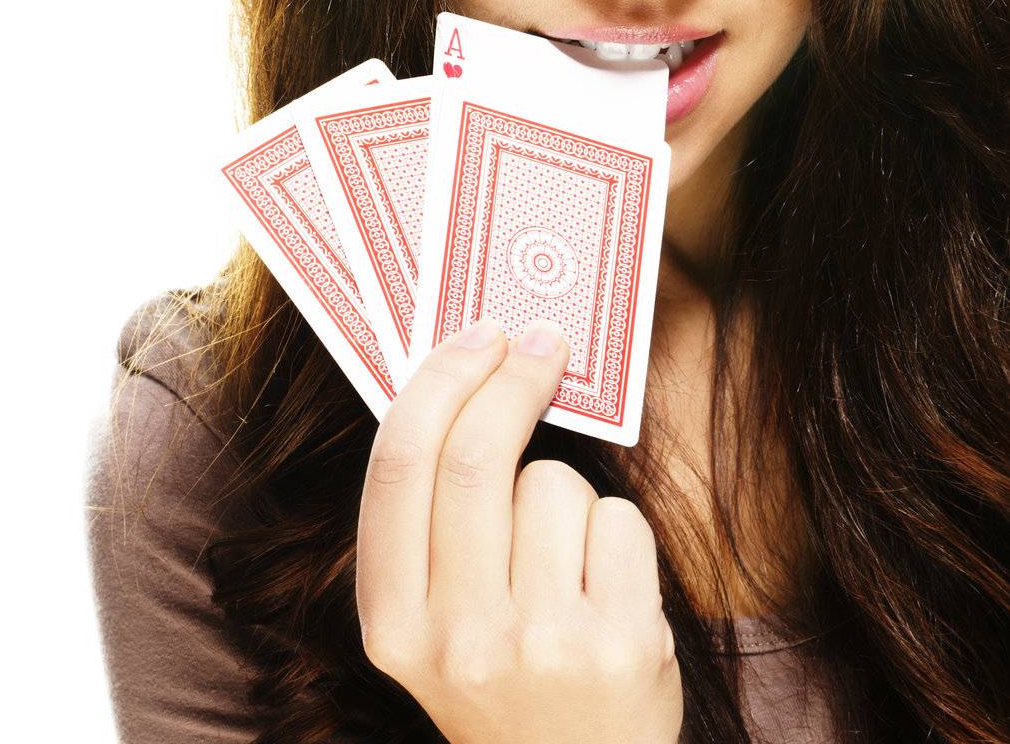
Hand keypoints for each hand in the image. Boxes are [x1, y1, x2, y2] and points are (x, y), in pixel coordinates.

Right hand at [355, 316, 683, 743]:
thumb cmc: (505, 680)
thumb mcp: (434, 623)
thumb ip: (433, 521)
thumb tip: (468, 370)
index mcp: (393, 627)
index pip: (400, 467)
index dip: (439, 382)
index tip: (479, 334)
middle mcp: (460, 640)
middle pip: (477, 458)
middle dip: (513, 379)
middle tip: (541, 342)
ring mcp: (544, 648)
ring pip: (556, 484)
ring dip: (567, 494)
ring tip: (565, 564)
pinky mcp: (621, 648)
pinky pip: (619, 521)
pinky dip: (617, 534)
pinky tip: (607, 588)